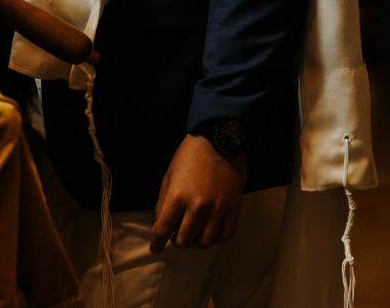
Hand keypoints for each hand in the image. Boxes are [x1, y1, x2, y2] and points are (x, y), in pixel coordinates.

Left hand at [149, 133, 246, 253]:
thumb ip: (163, 202)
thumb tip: (160, 225)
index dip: (157, 243)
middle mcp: (197, 206)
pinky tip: (211, 234)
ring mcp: (217, 209)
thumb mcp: (169, 175)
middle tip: (176, 235)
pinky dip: (216, 240)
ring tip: (193, 237)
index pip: (163, 229)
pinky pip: (226, 235)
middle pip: (184, 239)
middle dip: (176, 241)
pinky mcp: (234, 208)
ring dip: (196, 243)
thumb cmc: (190, 155)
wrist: (220, 140)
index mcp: (177, 196)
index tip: (155, 249)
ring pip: (205, 242)